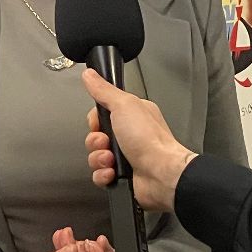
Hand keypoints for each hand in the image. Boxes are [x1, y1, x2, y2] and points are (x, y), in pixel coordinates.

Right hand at [83, 69, 195, 210]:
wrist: (162, 173)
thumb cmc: (150, 140)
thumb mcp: (123, 105)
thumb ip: (104, 90)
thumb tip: (90, 75)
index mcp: (132, 115)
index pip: (100, 114)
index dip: (95, 120)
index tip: (100, 122)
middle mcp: (129, 135)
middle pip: (95, 136)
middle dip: (96, 141)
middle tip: (107, 142)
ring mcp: (126, 156)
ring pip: (95, 156)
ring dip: (99, 159)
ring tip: (112, 160)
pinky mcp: (122, 175)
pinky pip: (100, 175)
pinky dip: (103, 175)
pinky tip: (113, 172)